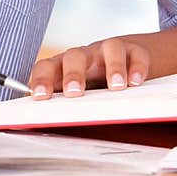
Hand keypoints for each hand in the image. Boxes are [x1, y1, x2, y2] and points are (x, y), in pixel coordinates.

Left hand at [29, 37, 152, 98]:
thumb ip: (62, 105)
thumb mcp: (76, 94)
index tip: (40, 97)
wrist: (128, 60)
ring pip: (110, 49)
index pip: (47, 67)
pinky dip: (137, 68)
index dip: (41, 80)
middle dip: (73, 74)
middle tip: (74, 92)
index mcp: (65, 66)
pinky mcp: (135, 52)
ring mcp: (110, 52)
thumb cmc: (94, 83)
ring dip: (113, 67)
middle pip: (75, 56)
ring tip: (117, 87)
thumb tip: (42, 126)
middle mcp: (87, 56)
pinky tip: (136, 82)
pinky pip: (137, 55)